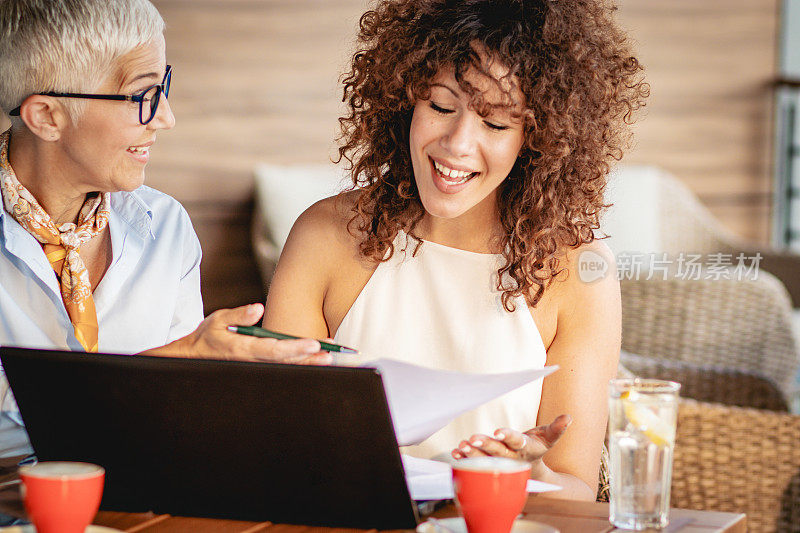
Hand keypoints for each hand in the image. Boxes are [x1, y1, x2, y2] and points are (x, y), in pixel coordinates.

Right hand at [153, 303, 331, 364]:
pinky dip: (299, 364)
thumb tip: (257, 309)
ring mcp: (257, 366)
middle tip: (329, 353)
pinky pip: (282, 366)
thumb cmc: (209, 336)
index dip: (295, 348)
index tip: (313, 344)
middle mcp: (253, 361)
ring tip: (328, 356)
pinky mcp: (260, 367)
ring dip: (307, 362)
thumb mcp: (218, 320)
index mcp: (243, 349)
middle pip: (285, 361)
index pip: (273, 350)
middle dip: (308, 358)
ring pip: (286, 366)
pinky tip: (314, 360)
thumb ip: (238, 315)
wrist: (195, 356)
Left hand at [451, 414, 571, 464]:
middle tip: (473, 439)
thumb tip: (569, 417)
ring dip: (472, 454)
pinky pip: (476, 463)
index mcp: (525, 449)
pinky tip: (456, 452)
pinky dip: (465, 458)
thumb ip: (557, 428)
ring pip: (484, 459)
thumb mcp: (548, 438)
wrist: (531, 469)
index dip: (508, 437)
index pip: (517, 442)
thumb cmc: (537, 446)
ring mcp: (499, 462)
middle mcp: (511, 458)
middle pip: (497, 452)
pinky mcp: (489, 464)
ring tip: (462, 446)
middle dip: (485, 446)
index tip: (498, 431)